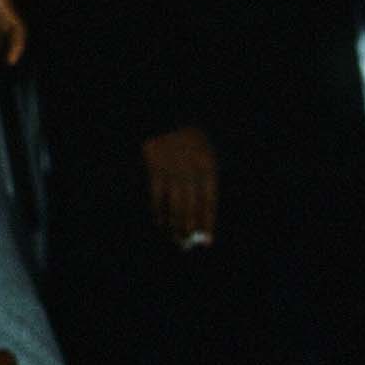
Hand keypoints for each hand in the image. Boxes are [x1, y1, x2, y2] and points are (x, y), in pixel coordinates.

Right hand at [142, 125, 218, 245]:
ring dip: (175, 224)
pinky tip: (160, 222)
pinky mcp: (155, 170)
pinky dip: (158, 211)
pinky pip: (157, 196)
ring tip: (176, 238)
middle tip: (189, 244)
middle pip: (192, 208)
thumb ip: (207, 180)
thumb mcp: (208, 154)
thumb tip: (204, 211)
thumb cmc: (192, 140)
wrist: (169, 120)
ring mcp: (172, 172)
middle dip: (190, 228)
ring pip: (174, 205)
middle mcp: (191, 173)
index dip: (208, 222)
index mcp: (209, 169)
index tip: (207, 240)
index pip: (209, 203)